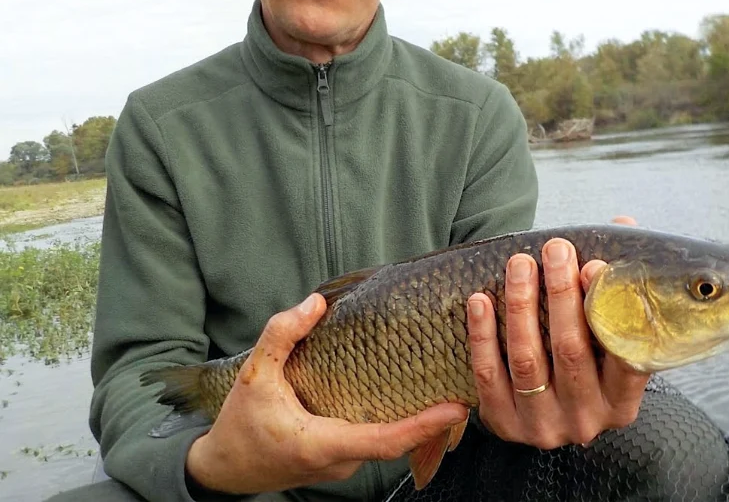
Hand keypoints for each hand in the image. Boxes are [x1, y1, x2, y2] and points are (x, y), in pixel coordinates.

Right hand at [185, 294, 468, 494]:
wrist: (223, 469)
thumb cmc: (239, 425)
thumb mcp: (253, 374)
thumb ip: (281, 335)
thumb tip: (316, 303)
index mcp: (325, 443)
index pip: (387, 440)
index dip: (425, 426)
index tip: (457, 407)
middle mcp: (341, 459)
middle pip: (397, 441)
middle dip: (431, 418)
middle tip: (462, 383)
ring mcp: (342, 463)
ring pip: (387, 442)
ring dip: (414, 419)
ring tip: (442, 385)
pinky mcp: (339, 458)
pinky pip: (375, 440)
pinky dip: (395, 421)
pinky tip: (407, 396)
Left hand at [466, 215, 649, 449]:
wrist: (546, 412)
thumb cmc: (583, 360)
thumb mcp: (606, 333)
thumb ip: (617, 284)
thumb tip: (623, 223)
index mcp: (622, 402)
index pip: (621, 353)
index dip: (606, 306)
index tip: (592, 263)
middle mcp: (586, 420)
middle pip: (570, 350)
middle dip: (560, 293)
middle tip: (554, 249)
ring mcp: (544, 427)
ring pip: (528, 360)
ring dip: (521, 305)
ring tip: (519, 264)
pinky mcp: (505, 426)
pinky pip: (489, 375)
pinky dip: (483, 335)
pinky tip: (479, 300)